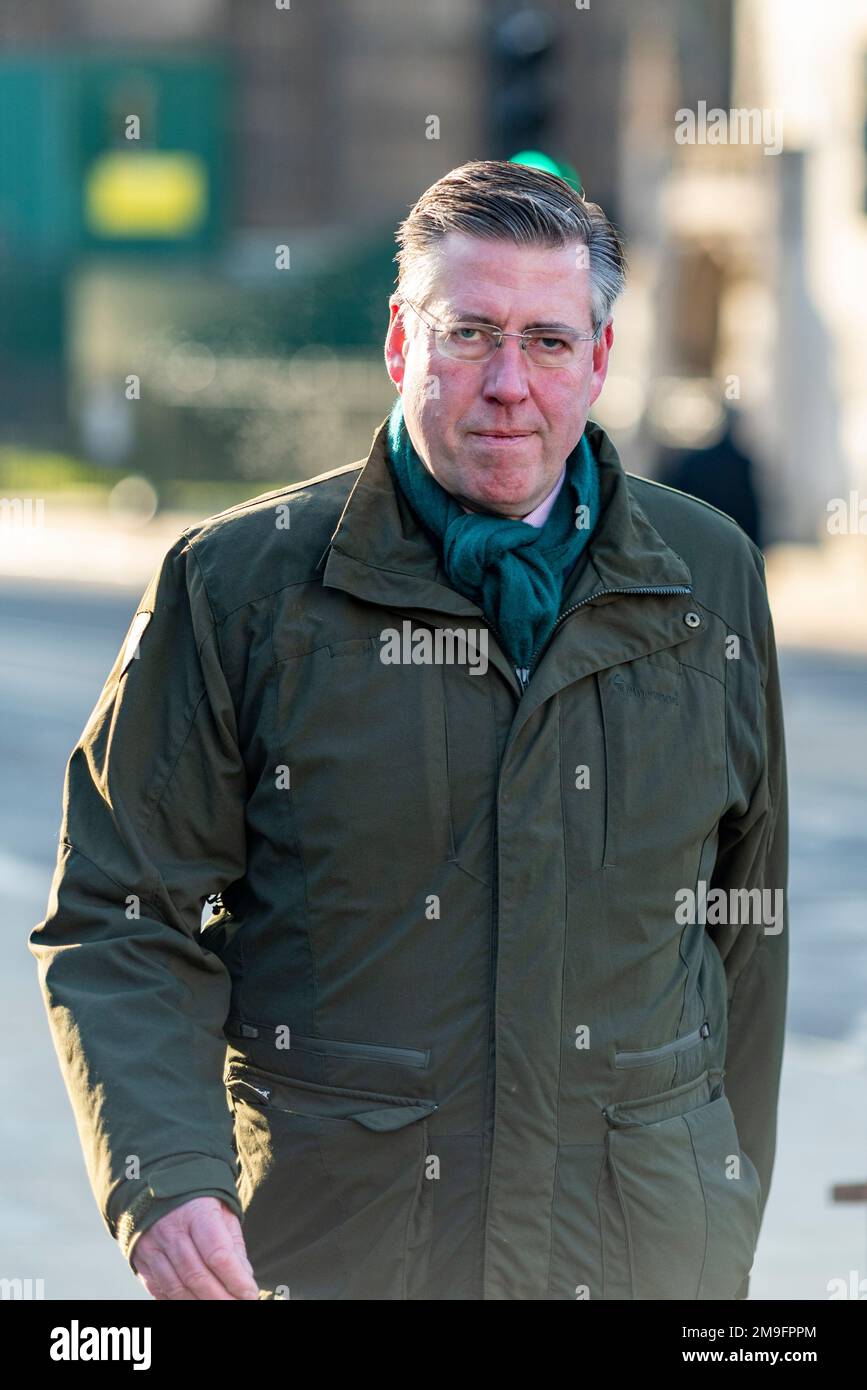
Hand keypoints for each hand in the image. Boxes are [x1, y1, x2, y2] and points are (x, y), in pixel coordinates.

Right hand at [131, 1196, 260, 1299]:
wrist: (156, 1189)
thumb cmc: (198, 1203)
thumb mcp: (222, 1213)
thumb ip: (233, 1246)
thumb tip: (245, 1278)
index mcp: (196, 1212)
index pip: (217, 1253)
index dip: (235, 1279)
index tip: (250, 1294)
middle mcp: (171, 1230)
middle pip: (196, 1274)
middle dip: (220, 1297)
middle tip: (238, 1305)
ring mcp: (152, 1247)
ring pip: (177, 1287)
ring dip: (199, 1303)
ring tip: (220, 1306)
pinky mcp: (141, 1261)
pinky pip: (160, 1290)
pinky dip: (178, 1300)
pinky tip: (195, 1301)